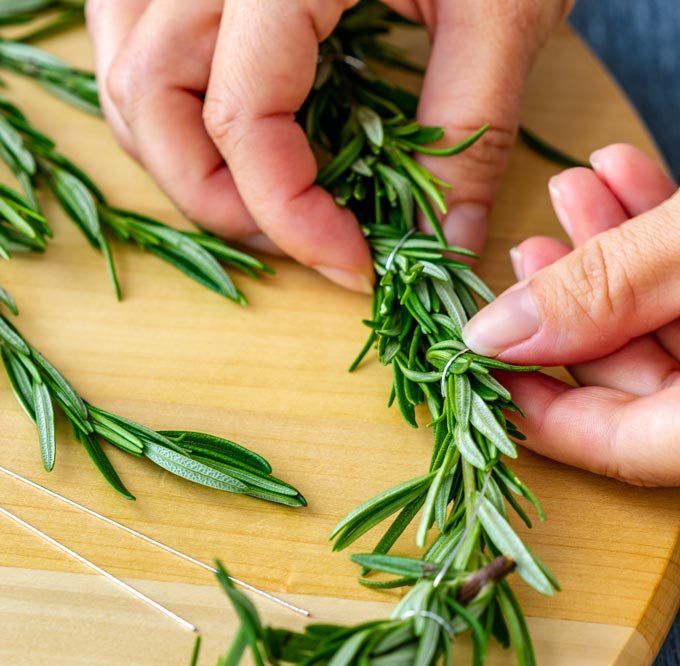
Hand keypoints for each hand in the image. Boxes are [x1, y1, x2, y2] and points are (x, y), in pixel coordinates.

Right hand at [86, 0, 568, 290]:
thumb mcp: (505, 6)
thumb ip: (468, 129)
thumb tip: (442, 243)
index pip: (238, 116)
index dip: (288, 215)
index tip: (354, 264)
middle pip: (146, 98)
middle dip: (213, 197)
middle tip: (298, 237)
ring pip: (126, 70)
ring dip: (178, 156)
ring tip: (265, 197)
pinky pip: (138, 37)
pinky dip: (171, 103)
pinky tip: (235, 131)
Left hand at [461, 144, 679, 484]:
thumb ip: (607, 288)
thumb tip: (493, 332)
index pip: (608, 443)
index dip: (531, 400)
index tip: (477, 350)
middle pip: (632, 377)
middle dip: (570, 299)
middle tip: (525, 247)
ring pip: (665, 322)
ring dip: (611, 253)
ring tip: (568, 188)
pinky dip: (662, 237)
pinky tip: (622, 177)